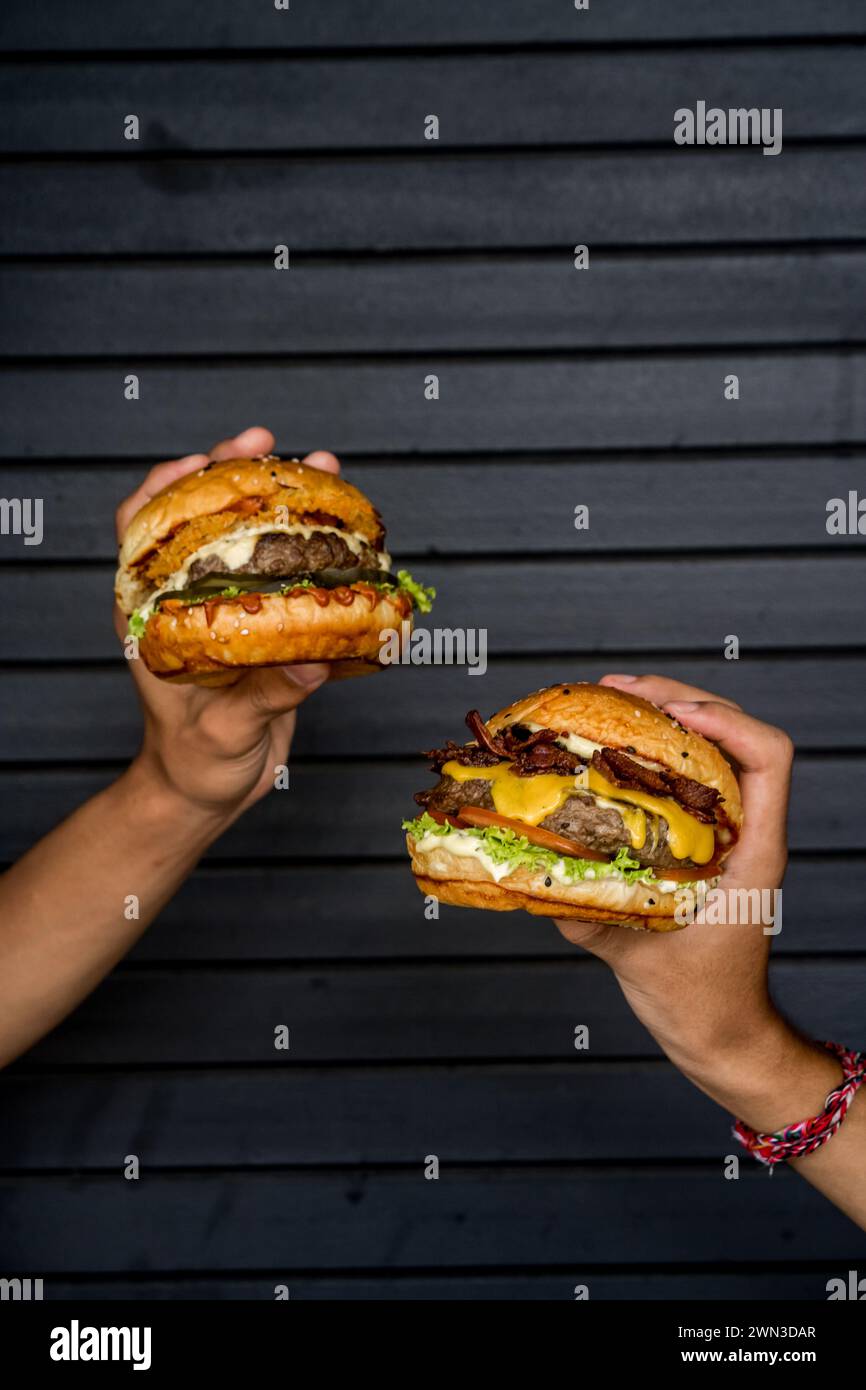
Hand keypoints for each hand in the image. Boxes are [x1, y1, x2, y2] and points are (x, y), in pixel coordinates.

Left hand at [115, 427, 337, 818]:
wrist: (206, 793)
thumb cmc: (193, 764)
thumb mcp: (224, 732)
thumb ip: (265, 697)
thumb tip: (310, 659)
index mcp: (153, 615)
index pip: (141, 527)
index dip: (167, 485)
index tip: (204, 460)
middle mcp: (187, 600)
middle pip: (203, 515)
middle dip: (236, 472)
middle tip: (274, 447)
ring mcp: (226, 610)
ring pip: (250, 537)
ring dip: (284, 500)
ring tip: (325, 469)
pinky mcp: (263, 627)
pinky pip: (287, 575)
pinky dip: (314, 548)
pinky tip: (347, 534)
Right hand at [554, 673, 839, 1128]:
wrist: (722, 1036)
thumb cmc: (703, 1006)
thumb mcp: (640, 960)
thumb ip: (589, 920)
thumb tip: (534, 879)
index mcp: (755, 851)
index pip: (769, 758)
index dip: (724, 721)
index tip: (669, 715)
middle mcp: (746, 834)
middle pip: (734, 737)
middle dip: (677, 700)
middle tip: (615, 690)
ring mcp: (727, 838)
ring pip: (710, 751)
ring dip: (664, 718)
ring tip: (608, 703)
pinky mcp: (702, 848)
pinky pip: (685, 781)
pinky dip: (651, 755)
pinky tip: (609, 752)